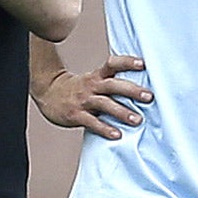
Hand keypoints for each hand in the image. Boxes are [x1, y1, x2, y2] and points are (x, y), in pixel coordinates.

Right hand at [34, 55, 151, 138]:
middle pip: (113, 85)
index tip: (143, 64)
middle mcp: (91, 86)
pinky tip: (117, 135)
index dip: (127, 62)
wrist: (48, 93)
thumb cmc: (78, 89)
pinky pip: (92, 122)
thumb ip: (112, 83)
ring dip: (122, 112)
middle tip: (149, 96)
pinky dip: (105, 128)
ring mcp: (83, 101)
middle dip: (132, 90)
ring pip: (105, 104)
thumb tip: (141, 88)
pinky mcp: (76, 115)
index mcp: (97, 76)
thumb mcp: (93, 80)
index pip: (113, 64)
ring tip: (137, 120)